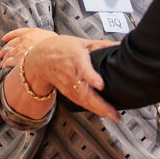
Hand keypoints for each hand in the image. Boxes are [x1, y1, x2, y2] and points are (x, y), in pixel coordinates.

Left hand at [0, 27, 57, 68]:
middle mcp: (23, 40)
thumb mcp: (50, 36)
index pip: (17, 32)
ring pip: (8, 53)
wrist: (53, 54)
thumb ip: (44, 35)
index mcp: (31, 33)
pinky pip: (8, 61)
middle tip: (1, 54)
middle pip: (10, 44)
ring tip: (2, 63)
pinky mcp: (17, 59)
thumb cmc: (55, 46)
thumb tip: (44, 38)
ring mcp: (19, 49)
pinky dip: (5, 64)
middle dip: (5, 49)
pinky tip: (5, 67)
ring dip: (4, 58)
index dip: (9, 36)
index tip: (4, 39)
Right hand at [4, 29, 120, 119]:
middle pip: (85, 93)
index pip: (83, 71)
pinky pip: (82, 103)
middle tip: (115, 113)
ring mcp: (69, 87)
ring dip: (100, 110)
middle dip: (101, 105)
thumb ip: (101, 45)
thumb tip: (119, 45)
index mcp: (76, 60)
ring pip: (85, 102)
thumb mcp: (81, 42)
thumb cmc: (61, 49)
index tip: (101, 85)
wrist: (40, 60)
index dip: (92, 78)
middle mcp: (72, 76)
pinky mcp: (68, 94)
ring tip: (114, 116)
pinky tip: (105, 113)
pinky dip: (94, 109)